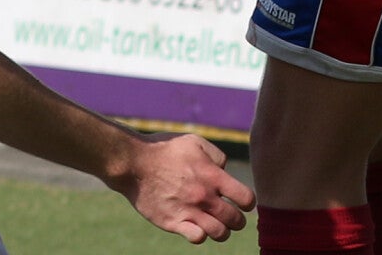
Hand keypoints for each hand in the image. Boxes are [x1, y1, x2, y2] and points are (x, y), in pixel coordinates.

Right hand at [113, 131, 254, 243]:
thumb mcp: (194, 142)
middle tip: (230, 216)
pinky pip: (197, 238)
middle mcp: (204, 196)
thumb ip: (216, 155)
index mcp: (212, 176)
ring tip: (216, 224)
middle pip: (236, 220)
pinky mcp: (173, 222)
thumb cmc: (164, 149)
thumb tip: (224, 170)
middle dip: (237, 220)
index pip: (246, 199)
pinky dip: (201, 236)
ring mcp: (189, 211)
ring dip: (222, 230)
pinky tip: (196, 228)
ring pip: (220, 233)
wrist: (134, 163)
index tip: (241, 202)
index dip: (247, 202)